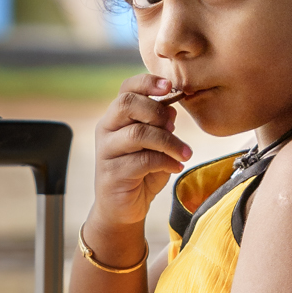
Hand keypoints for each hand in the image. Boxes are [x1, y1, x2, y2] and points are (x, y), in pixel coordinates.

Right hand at [91, 72, 192, 234]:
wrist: (123, 209)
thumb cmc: (141, 173)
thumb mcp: (156, 145)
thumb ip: (162, 126)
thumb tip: (171, 110)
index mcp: (116, 118)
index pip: (126, 89)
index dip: (147, 83)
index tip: (170, 86)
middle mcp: (106, 130)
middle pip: (127, 104)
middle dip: (157, 110)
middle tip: (175, 126)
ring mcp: (106, 151)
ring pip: (138, 133)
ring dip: (168, 141)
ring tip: (185, 152)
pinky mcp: (112, 173)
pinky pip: (143, 160)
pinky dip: (166, 161)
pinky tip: (176, 166)